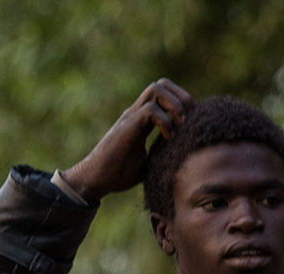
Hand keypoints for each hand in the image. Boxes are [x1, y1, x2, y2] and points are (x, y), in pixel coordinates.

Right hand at [61, 80, 192, 202]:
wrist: (94, 180)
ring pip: (156, 88)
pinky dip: (164, 121)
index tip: (189, 123)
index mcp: (141, 119)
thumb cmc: (118, 174)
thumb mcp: (148, 163)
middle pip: (162, 84)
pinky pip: (150, 110)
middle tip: (187, 121)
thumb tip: (182, 158)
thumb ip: (161, 153)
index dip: (182, 102)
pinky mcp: (127, 127)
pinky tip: (168, 138)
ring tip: (179, 125)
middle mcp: (136, 113)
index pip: (165, 93)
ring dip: (174, 104)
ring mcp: (131, 117)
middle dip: (181, 97)